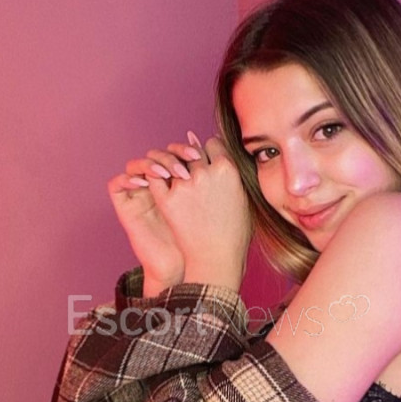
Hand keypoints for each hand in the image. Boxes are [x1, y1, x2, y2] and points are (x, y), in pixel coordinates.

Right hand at [107, 139, 202, 291]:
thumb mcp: (212, 200)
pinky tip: (143, 182)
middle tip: (181, 161)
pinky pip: (117, 184)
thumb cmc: (207, 234)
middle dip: (168, 154)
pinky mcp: (124, 205)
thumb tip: (218, 145)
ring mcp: (138, 193)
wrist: (190, 263)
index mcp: (176, 181)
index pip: (173, 152)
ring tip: (165, 173)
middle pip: (155, 154)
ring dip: (150, 164)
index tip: (197, 153)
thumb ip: (212, 176)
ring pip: (136, 164)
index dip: (183, 149)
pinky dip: (127, 179)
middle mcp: (156, 184)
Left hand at [150, 133, 251, 290]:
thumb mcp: (244, 198)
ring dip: (173, 164)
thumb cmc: (234, 233)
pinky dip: (157, 175)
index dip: (210, 150)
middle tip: (191, 167)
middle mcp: (205, 172)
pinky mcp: (167, 198)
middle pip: (193, 151)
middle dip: (192, 157)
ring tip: (175, 174)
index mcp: (227, 169)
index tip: (208, 159)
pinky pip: (157, 176)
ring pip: (174, 161)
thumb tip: (224, 159)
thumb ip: (233, 176)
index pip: (213, 143)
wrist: (216, 257)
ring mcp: (184, 184)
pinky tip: (160, 180)